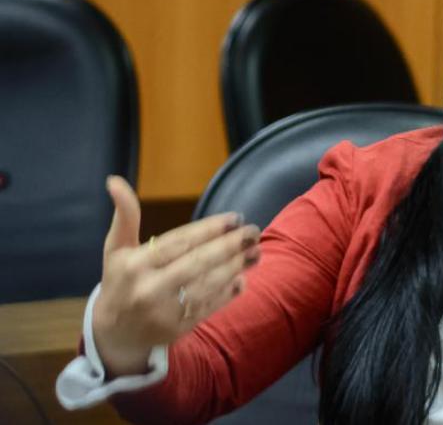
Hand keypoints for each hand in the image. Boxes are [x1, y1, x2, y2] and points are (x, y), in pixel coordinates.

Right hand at [92, 176, 260, 376]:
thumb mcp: (116, 248)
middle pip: (199, 262)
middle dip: (231, 245)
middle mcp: (149, 288)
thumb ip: (125, 216)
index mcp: (135, 265)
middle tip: (254, 232)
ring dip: (237, 266)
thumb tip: (115, 181)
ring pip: (209, 284)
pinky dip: (229, 291)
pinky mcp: (178, 328)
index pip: (180, 242)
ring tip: (256, 251)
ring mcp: (164, 312)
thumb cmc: (120, 280)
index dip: (210, 228)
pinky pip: (210, 306)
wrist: (114, 333)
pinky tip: (243, 277)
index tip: (235, 218)